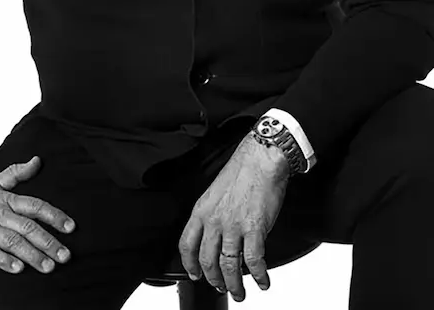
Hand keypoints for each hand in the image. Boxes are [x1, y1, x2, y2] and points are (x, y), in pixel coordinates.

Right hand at [0, 155, 75, 274]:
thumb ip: (18, 172)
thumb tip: (38, 160)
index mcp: (7, 200)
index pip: (36, 206)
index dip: (54, 216)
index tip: (71, 227)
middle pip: (28, 227)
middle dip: (48, 242)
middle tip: (66, 256)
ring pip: (12, 241)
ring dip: (31, 254)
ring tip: (48, 266)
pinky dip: (2, 260)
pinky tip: (17, 268)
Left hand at [178, 136, 288, 301]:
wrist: (261, 157)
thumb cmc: (242, 170)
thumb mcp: (215, 191)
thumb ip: (212, 213)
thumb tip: (216, 234)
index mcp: (202, 209)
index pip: (187, 244)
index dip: (189, 264)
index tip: (195, 274)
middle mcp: (215, 220)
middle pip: (207, 261)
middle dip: (214, 280)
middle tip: (221, 287)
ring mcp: (234, 225)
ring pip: (229, 266)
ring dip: (235, 285)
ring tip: (240, 292)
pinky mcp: (255, 228)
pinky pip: (254, 261)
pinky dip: (259, 276)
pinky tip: (262, 281)